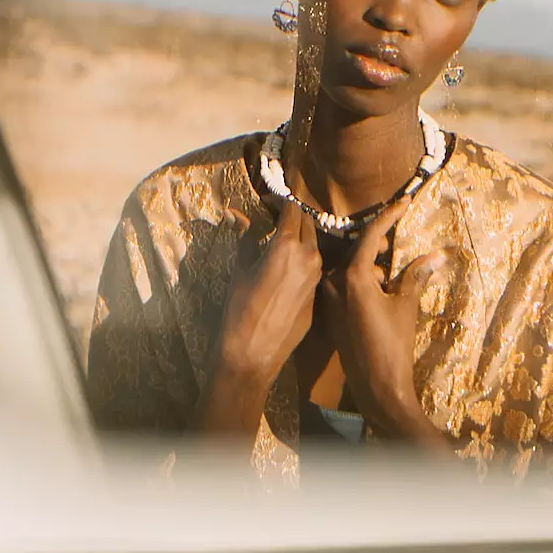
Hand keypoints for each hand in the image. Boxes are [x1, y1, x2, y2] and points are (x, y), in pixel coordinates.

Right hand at [197, 201, 320, 435]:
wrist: (254, 353)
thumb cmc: (240, 308)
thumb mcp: (240, 269)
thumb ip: (244, 237)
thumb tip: (233, 213)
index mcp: (286, 246)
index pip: (292, 208)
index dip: (281, 200)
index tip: (270, 199)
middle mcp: (308, 257)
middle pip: (307, 224)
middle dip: (293, 217)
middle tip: (274, 217)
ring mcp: (317, 276)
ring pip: (313, 245)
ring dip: (300, 238)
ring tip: (280, 241)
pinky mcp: (319, 295)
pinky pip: (313, 268)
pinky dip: (302, 260)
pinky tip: (286, 268)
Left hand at [322, 197, 447, 446]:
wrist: (376, 386)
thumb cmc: (393, 344)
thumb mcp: (406, 306)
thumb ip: (416, 276)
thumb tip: (436, 254)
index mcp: (352, 276)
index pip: (372, 234)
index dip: (390, 215)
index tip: (405, 201)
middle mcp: (334, 282)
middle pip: (360, 250)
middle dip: (382, 241)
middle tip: (401, 228)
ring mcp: (329, 298)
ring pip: (353, 268)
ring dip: (373, 264)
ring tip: (394, 267)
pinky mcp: (330, 312)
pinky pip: (346, 285)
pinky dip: (364, 280)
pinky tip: (383, 287)